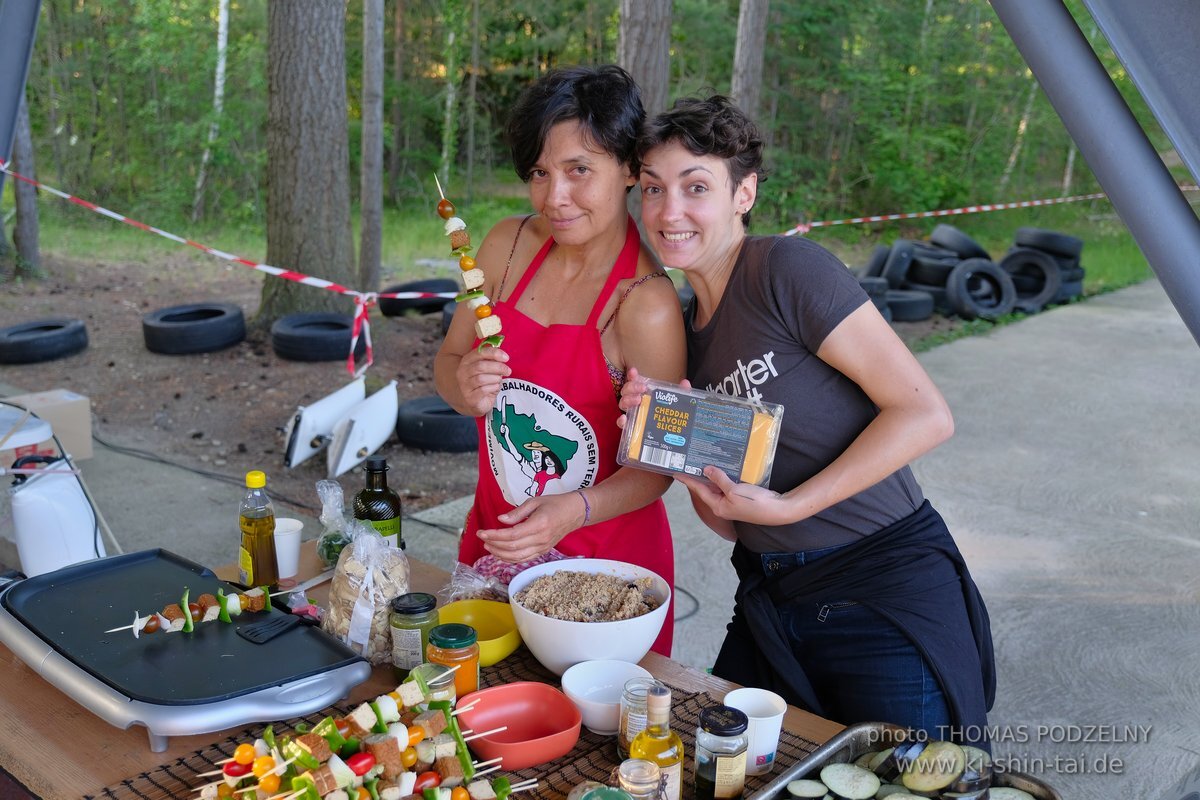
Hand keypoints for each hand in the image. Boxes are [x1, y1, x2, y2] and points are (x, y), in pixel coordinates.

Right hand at [456, 345, 510, 416]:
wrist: (476, 402)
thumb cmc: (483, 383)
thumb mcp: (487, 369)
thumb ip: (492, 361)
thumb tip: (503, 356)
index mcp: (466, 361)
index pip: (479, 352)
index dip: (493, 353)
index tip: (506, 357)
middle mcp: (462, 372)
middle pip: (480, 366)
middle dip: (497, 367)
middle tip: (507, 370)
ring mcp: (464, 386)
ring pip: (481, 378)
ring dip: (495, 378)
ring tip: (499, 380)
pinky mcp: (470, 398)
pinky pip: (483, 390)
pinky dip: (493, 387)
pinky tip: (495, 387)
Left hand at [476, 492, 587, 562]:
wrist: (575, 512)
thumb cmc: (555, 504)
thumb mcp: (535, 501)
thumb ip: (517, 512)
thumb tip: (500, 520)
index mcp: (539, 524)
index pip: (512, 535)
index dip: (494, 535)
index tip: (482, 531)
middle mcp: (541, 539)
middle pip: (512, 547)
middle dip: (494, 544)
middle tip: (482, 538)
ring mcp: (543, 547)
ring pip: (517, 557)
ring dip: (499, 554)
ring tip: (488, 546)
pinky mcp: (543, 551)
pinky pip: (524, 559)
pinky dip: (510, 559)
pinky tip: (500, 553)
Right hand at [617, 367, 691, 428]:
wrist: (670, 436)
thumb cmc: (670, 415)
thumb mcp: (677, 403)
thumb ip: (681, 393)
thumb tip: (685, 383)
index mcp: (645, 393)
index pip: (635, 381)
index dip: (632, 376)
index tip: (634, 371)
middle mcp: (636, 402)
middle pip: (627, 390)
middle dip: (632, 386)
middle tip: (642, 388)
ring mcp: (633, 414)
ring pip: (623, 404)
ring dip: (627, 400)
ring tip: (638, 400)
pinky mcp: (631, 428)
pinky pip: (621, 424)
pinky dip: (620, 421)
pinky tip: (625, 419)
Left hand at [677, 465, 791, 526]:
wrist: (778, 510)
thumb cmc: (755, 503)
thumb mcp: (734, 490)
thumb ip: (720, 479)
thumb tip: (706, 470)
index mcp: (718, 505)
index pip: (699, 490)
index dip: (687, 480)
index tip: (675, 472)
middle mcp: (723, 504)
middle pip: (706, 488)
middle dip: (698, 476)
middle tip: (688, 462)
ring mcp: (732, 501)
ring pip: (717, 486)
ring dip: (711, 475)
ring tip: (702, 461)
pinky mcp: (741, 497)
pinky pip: (728, 485)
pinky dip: (724, 476)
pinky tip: (722, 467)